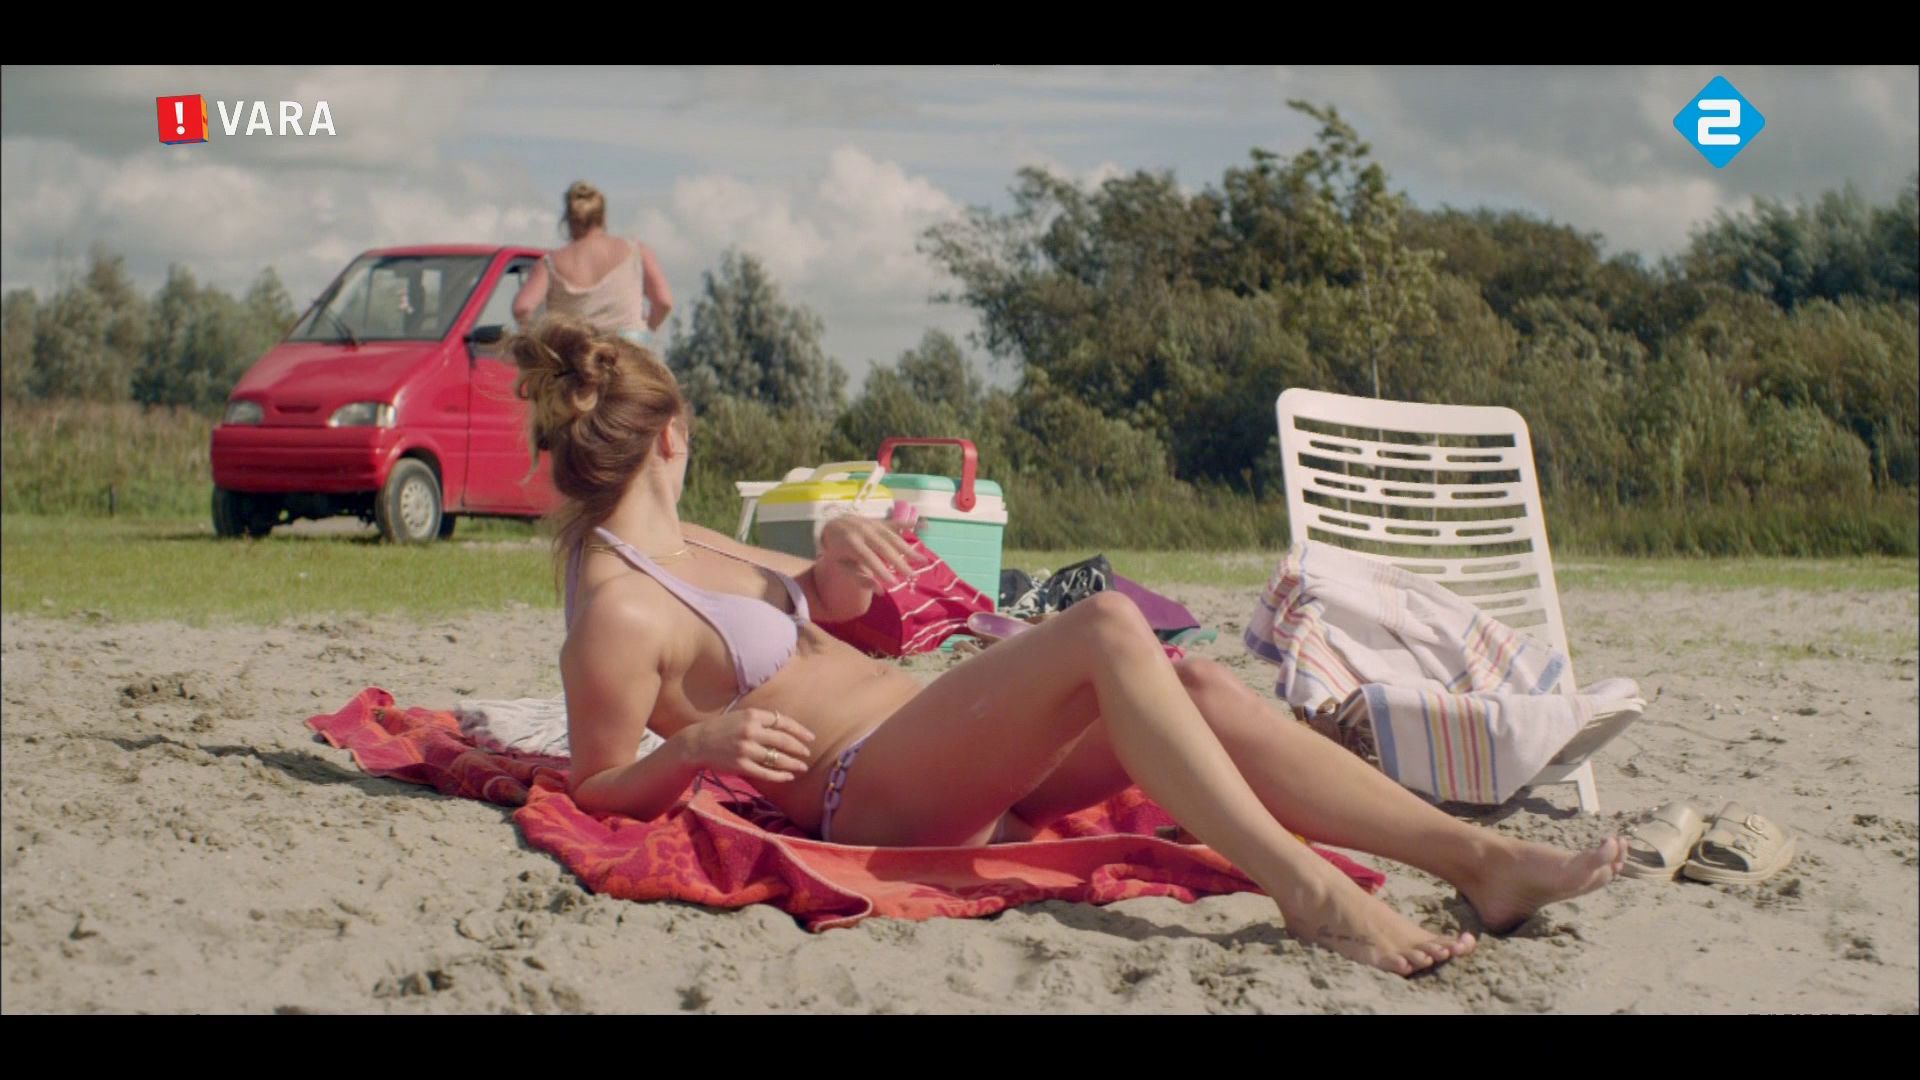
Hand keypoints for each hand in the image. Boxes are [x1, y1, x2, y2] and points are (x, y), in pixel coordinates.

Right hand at [684, 708, 817, 783]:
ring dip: (793, 764)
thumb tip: (787, 728)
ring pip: (777, 758)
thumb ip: (761, 720)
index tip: (810, 737)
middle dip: (799, 748)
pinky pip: (765, 773)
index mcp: (752, 715)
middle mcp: (750, 731)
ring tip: (803, 767)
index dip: (799, 730)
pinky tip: (788, 777)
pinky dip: (779, 776)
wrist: (696, 743)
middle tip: (808, 753)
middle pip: (783, 740)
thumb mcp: (741, 716)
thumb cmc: (722, 729)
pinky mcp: (740, 765)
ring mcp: (745, 749)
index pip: (783, 722)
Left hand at [818, 511, 923, 590]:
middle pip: (884, 548)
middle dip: (900, 562)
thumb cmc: (838, 551)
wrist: (833, 526)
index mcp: (851, 543)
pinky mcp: (880, 521)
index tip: (894, 583)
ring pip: (893, 537)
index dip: (881, 570)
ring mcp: (873, 524)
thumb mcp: (842, 566)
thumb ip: (859, 578)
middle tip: (913, 576)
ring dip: (909, 549)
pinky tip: (920, 525)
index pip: (868, 558)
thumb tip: (880, 592)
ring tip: (923, 561)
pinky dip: (907, 524)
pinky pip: (895, 523)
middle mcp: (863, 531)